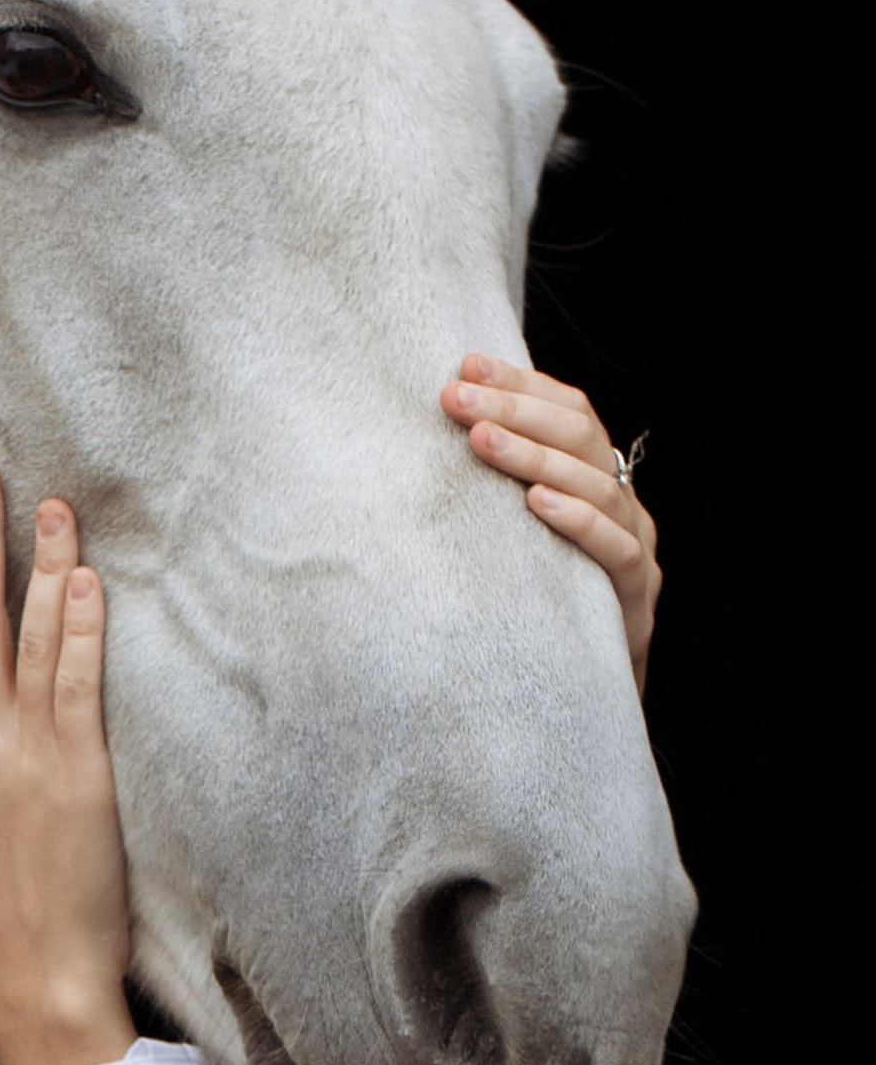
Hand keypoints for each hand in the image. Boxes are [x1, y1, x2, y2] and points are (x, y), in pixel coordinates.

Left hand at [441, 353, 659, 695]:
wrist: (578, 699)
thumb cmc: (533, 609)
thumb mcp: (507, 542)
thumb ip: (490, 493)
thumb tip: (429, 443)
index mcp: (594, 480)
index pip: (569, 413)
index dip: (521, 386)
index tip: (464, 365)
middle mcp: (622, 505)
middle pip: (580, 437)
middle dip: (515, 411)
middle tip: (457, 397)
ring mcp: (635, 548)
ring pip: (596, 485)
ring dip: (535, 458)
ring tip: (482, 441)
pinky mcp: (636, 598)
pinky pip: (614, 550)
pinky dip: (576, 520)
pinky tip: (536, 503)